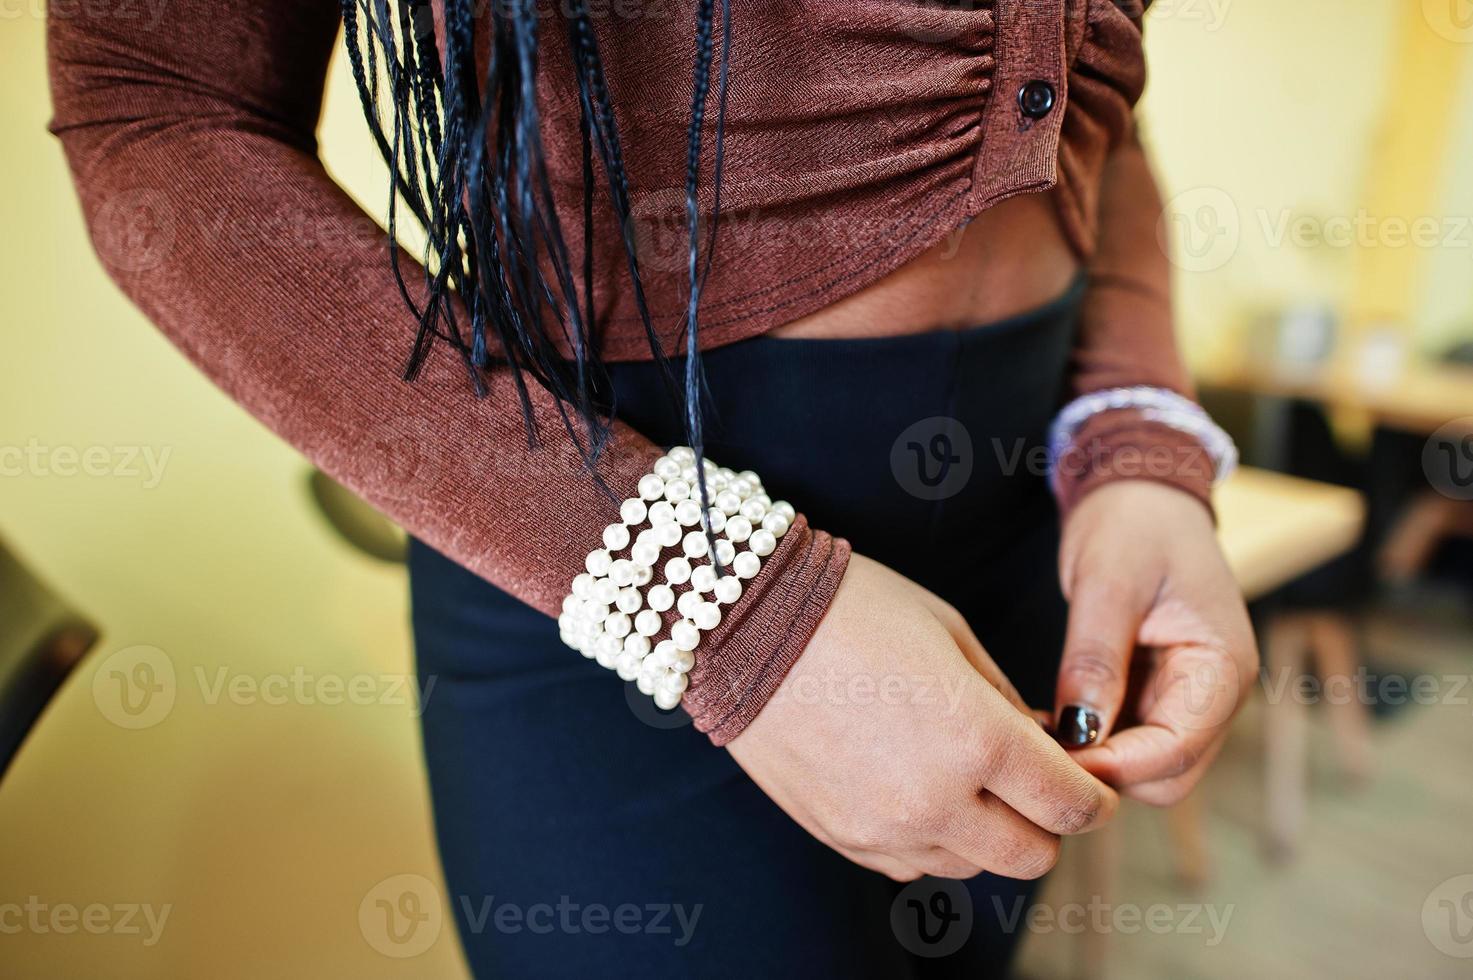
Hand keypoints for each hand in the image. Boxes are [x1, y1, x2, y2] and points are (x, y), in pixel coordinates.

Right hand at [726, 553, 1118, 881]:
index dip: (1094, 797)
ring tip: (964, 778)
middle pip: (1031, 855)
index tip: (1089, 781)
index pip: (1070, 806)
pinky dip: (930, 840)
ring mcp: (882, 827)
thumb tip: (1042, 745)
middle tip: (1032, 782)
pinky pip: (909, 864)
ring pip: (971, 867)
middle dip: (1047, 822)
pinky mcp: (840, 836)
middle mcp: (934, 799)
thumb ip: (1006, 701)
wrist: (744, 624)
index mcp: (976, 739)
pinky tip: (915, 789)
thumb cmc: (854, 609)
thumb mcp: (951, 633)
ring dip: (986, 833)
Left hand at [1053, 481, 1257, 805]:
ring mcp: (1189, 696)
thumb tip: (1080, 732)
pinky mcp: (1159, 691)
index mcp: (1222, 668)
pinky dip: (1095, 740)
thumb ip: (1095, 658)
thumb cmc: (1134, 523)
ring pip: (1147, 766)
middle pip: (1166, 775)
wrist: (1142, 492)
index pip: (1175, 751)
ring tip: (1039, 732)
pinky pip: (1131, 738)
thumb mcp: (1109, 583)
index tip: (1053, 757)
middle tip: (1038, 749)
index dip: (1115, 765)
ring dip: (1098, 760)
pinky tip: (1052, 720)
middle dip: (1107, 772)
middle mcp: (1215, 693)